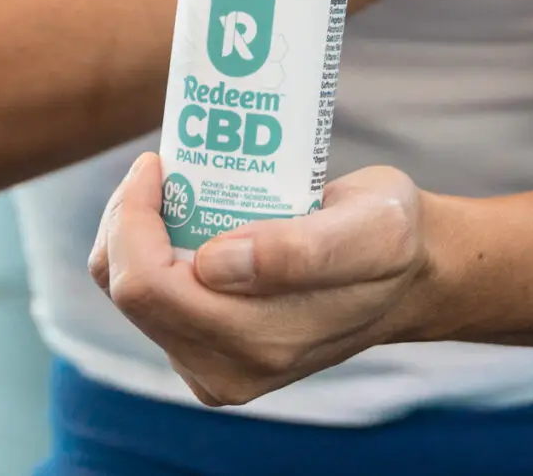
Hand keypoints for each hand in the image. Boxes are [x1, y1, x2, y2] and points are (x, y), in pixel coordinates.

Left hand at [89, 154, 429, 406]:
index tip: (159, 164)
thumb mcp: (373, 228)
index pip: (147, 285)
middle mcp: (226, 368)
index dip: (134, 218)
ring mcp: (210, 365)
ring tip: (172, 187)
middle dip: (128, 219)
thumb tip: (213, 264)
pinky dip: (148, 249)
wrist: (406, 276)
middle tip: (163, 166)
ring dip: (134, 233)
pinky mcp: (202, 350)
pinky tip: (181, 217)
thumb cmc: (390, 238)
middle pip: (125, 289)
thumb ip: (302, 250)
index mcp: (260, 343)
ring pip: (125, 293)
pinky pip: (144, 297)